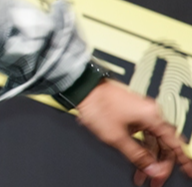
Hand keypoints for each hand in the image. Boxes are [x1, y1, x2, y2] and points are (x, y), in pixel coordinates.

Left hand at [76, 79, 191, 186]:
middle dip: (160, 165)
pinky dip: (140, 149)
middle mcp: (150, 113)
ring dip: (148, 159)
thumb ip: (137, 155)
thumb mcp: (116, 137)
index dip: (182, 160)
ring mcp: (141, 113)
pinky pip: (142, 135)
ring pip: (152, 141)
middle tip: (156, 180)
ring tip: (143, 175)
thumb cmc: (97, 104)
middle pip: (163, 144)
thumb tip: (152, 169)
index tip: (188, 171)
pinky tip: (136, 161)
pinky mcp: (132, 114)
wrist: (83, 88)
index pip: (174, 143)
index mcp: (152, 116)